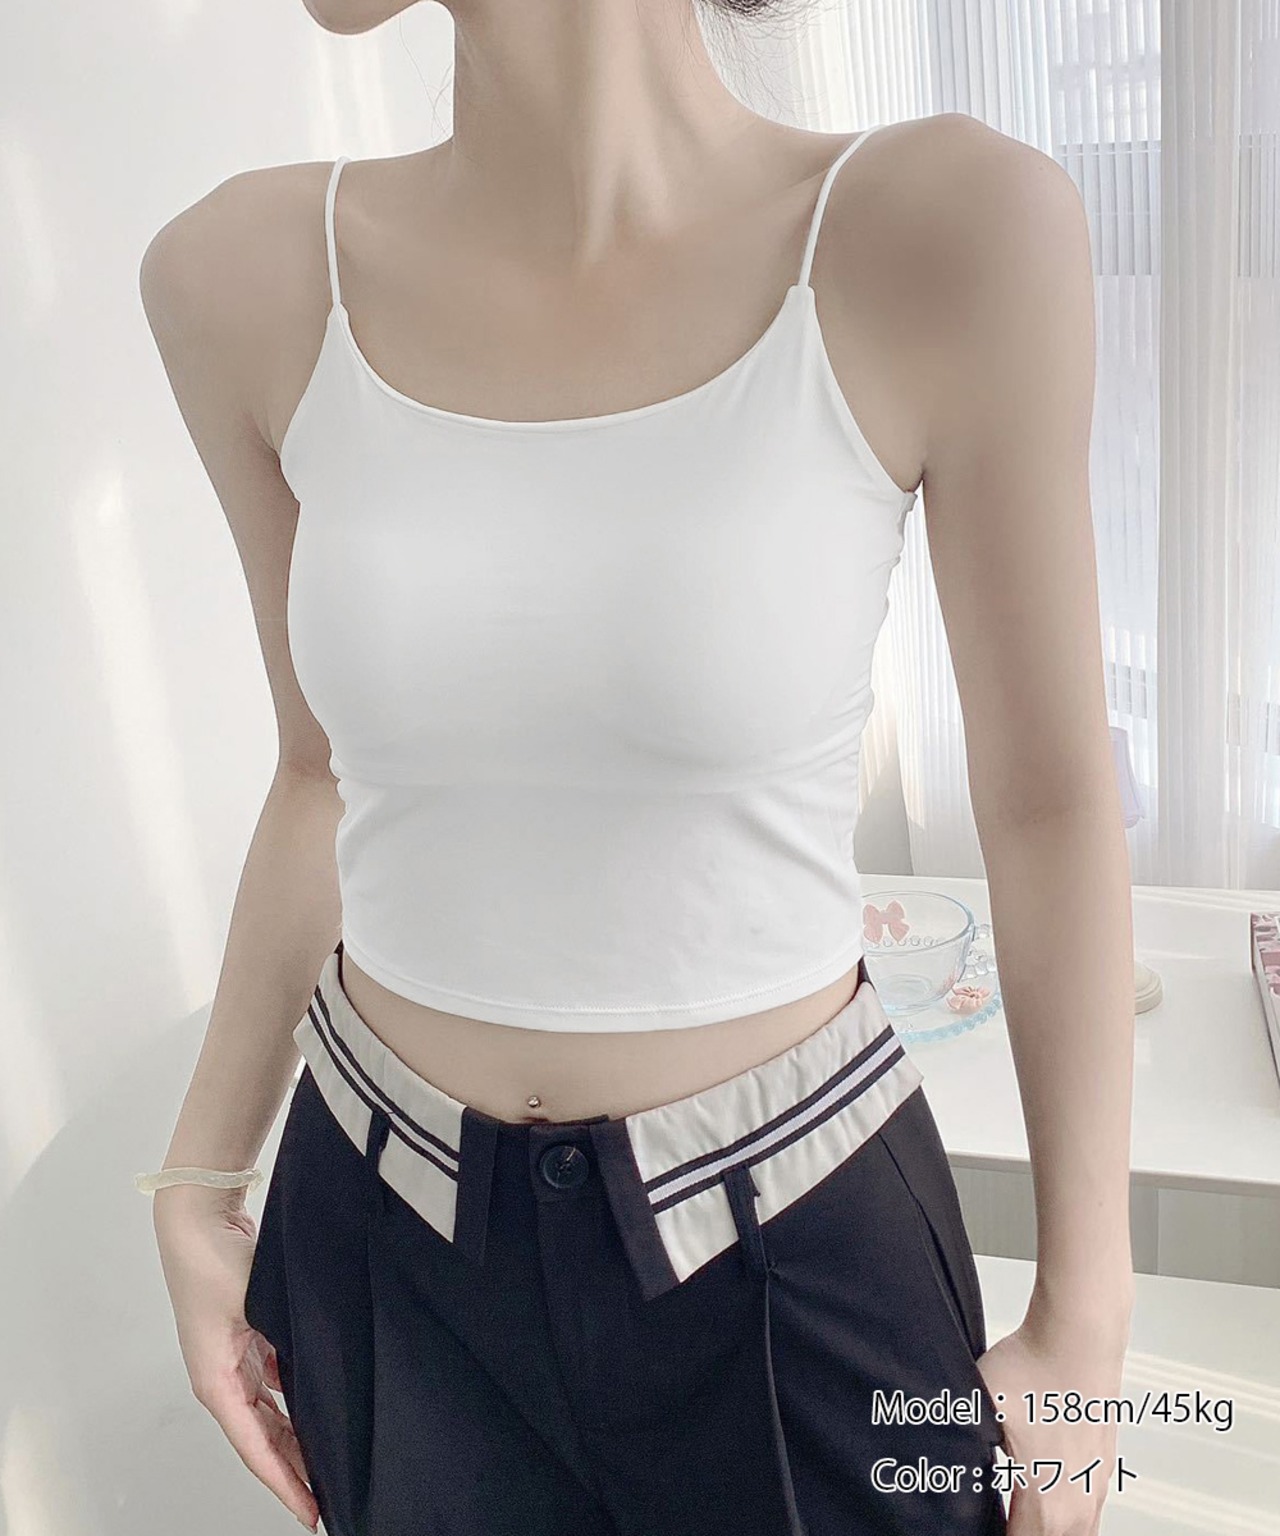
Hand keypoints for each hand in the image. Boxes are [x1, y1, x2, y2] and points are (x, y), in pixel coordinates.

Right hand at [152, 1185, 318, 1531]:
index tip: (311, 1511)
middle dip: (297, 1468)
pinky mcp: (247, 1336)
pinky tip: (320, 1406)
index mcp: (216, 1381)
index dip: (286, 1482)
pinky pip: (273, 1381)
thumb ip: (287, 1344)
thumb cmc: (214, 1261)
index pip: (257, 1447)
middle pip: (265, 1437)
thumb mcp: (256, 1308)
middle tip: (332, 1493)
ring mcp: (234, 1357)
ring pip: (270, 1412)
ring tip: (331, 1458)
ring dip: (297, 1435)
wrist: (199, 1216)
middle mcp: (223, 1376)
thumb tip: (322, 1373)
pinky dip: (294, 1399)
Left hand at [975, 1305, 1128, 1534]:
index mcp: (1045, 1501)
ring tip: (1018, 1516)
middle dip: (1018, 1534)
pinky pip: (1089, 1517)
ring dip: (1045, 1531)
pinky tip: (1045, 1501)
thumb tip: (932, 1457)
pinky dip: (1067, 1521)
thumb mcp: (977, 1409)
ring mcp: (1095, 1487)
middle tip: (993, 1520)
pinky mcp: (1103, 1468)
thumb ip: (957, 1444)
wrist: (1077, 1336)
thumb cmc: (1033, 1368)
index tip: (972, 1525)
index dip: (990, 1535)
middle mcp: (1078, 1504)